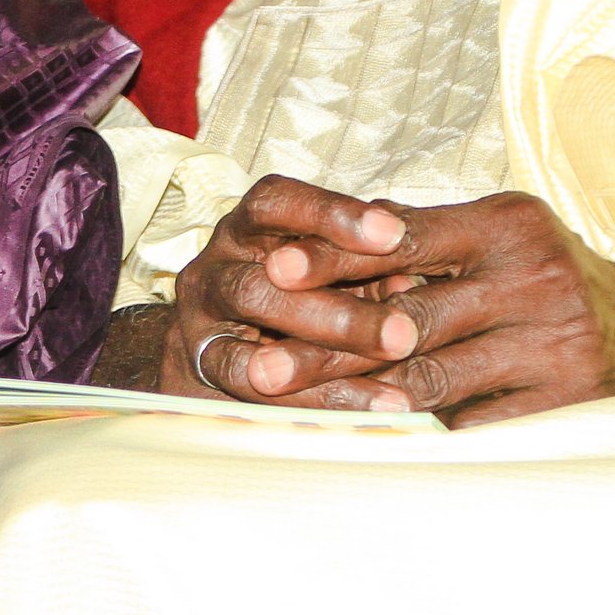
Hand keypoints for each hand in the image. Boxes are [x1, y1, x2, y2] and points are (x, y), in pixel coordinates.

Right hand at [152, 175, 430, 400]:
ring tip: (391, 390)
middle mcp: (217, 263)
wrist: (221, 352)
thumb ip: (366, 272)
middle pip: (268, 275)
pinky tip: (368, 411)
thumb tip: (413, 281)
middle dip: (340, 311)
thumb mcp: (330, 278)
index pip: (279, 204)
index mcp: (250, 228)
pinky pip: (249, 380)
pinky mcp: (202, 363)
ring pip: (253, 323)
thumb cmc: (295, 301)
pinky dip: (314, 397)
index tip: (395, 235)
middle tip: (405, 335)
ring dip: (323, 356)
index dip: (332, 215)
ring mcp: (201, 314)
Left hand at [210, 185, 614, 425]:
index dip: (333, 255)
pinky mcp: (565, 404)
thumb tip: (302, 250)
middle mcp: (535, 277)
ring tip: (293, 412)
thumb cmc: (543, 279)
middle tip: (260, 361)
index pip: (399, 236)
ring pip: (430, 377)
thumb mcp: (491, 238)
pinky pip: (473, 425)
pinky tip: (363, 446)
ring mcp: (554, 343)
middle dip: (325, 342)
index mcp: (507, 223)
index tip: (271, 267)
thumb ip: (414, 243)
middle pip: (405, 315)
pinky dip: (413, 436)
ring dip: (354, 398)